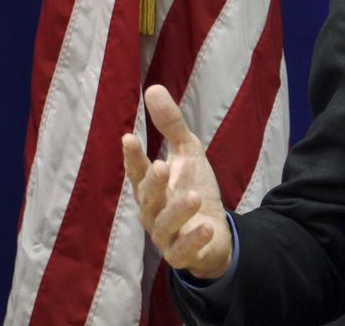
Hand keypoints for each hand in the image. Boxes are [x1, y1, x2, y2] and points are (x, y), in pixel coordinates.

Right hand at [122, 85, 231, 278]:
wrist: (215, 233)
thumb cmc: (193, 188)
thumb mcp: (187, 153)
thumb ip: (171, 125)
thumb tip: (152, 88)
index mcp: (151, 188)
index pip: (137, 171)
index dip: (132, 157)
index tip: (129, 136)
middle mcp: (153, 212)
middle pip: (147, 199)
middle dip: (152, 184)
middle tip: (162, 166)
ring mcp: (166, 236)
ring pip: (163, 226)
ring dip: (177, 212)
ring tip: (193, 196)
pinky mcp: (184, 255)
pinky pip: (183, 252)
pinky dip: (194, 242)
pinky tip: (208, 227)